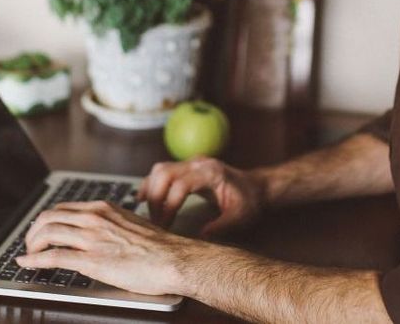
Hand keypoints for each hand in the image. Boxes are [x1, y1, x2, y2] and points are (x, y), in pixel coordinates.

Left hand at [15, 200, 199, 295]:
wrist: (174, 260)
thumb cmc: (160, 247)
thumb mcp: (131, 225)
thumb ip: (112, 225)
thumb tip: (103, 235)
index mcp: (103, 209)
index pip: (64, 208)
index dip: (48, 219)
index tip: (42, 229)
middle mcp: (94, 219)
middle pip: (49, 217)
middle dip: (34, 230)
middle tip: (31, 242)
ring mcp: (92, 239)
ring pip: (48, 233)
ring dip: (32, 244)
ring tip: (28, 253)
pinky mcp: (91, 260)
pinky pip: (54, 256)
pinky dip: (34, 260)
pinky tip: (26, 263)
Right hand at [138, 157, 265, 235]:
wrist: (256, 187)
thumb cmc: (249, 201)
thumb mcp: (240, 217)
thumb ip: (221, 226)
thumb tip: (199, 238)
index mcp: (211, 172)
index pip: (181, 185)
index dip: (169, 206)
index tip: (165, 226)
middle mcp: (198, 163)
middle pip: (164, 173)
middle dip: (155, 199)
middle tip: (155, 223)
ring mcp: (191, 162)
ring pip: (159, 170)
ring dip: (150, 191)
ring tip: (150, 215)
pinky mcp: (186, 167)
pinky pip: (161, 172)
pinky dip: (150, 185)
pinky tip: (143, 199)